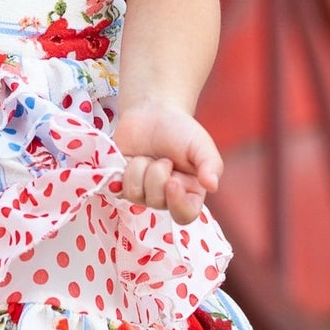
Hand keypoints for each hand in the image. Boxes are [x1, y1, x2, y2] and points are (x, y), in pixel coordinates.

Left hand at [114, 103, 222, 224]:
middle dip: (157, 173)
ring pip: (135, 193)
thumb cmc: (180, 131)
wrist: (153, 114)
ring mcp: (142, 193)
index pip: (185, 215)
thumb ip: (210, 165)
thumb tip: (212, 186)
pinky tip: (131, 159)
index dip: (177, 203)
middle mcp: (165, 198)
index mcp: (189, 193)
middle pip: (156, 201)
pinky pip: (117, 187)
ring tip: (148, 156)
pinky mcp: (122, 185)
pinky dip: (124, 170)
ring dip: (140, 168)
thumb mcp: (201, 145)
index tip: (173, 181)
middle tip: (164, 158)